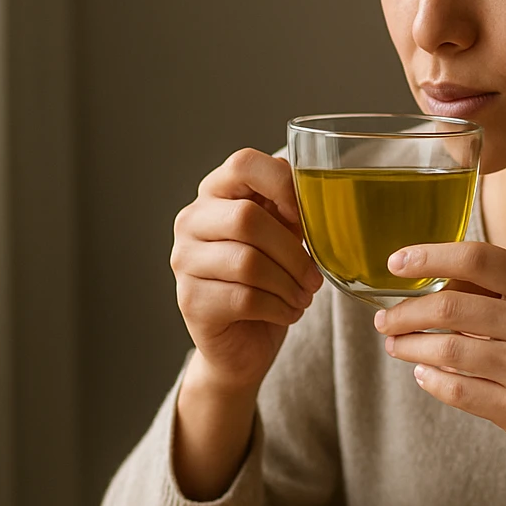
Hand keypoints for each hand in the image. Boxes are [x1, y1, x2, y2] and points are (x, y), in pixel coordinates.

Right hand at [170, 148, 323, 394]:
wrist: (242, 342)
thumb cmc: (267, 280)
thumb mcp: (284, 237)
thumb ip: (292, 211)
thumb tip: (320, 197)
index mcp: (216, 194)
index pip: (243, 164)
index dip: (281, 184)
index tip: (303, 217)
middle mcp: (191, 221)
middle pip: (247, 218)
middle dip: (292, 251)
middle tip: (314, 277)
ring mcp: (184, 261)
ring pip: (248, 262)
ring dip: (289, 284)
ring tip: (303, 296)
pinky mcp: (191, 301)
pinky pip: (246, 298)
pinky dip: (279, 308)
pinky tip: (288, 313)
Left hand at [374, 243, 505, 505]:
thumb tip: (437, 280)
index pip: (477, 258)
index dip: (429, 256)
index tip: (396, 263)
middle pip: (450, 305)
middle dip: (406, 312)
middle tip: (385, 319)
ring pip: (446, 350)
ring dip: (410, 347)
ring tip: (396, 347)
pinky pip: (456, 389)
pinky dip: (431, 381)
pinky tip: (423, 375)